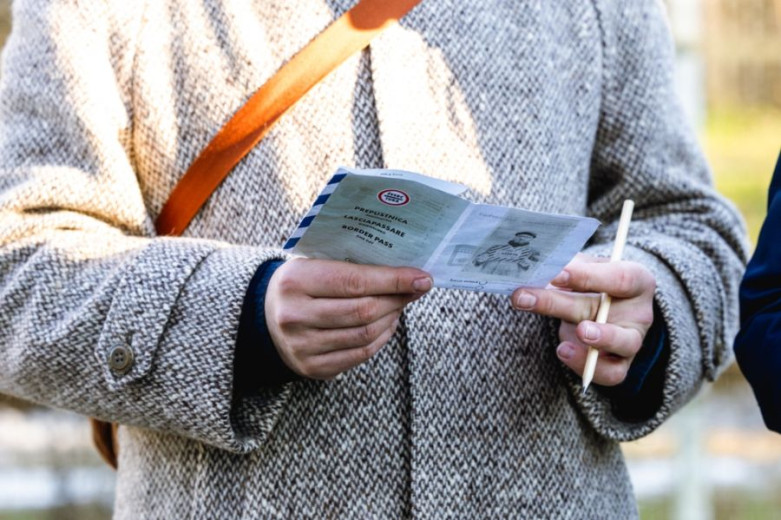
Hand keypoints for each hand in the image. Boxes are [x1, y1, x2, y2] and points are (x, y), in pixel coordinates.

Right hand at [265, 258, 432, 379]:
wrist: (265, 317)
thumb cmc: (301, 283)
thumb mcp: (315, 263)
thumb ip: (353, 265)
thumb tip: (406, 271)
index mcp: (295, 281)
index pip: (354, 281)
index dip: (393, 280)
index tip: (422, 278)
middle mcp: (295, 315)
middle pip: (363, 311)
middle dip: (397, 299)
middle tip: (415, 289)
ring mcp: (302, 346)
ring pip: (364, 335)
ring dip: (392, 318)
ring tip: (400, 305)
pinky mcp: (311, 367)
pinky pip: (359, 355)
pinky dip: (381, 338)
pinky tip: (387, 323)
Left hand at [511, 253, 655, 385]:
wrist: (603, 311)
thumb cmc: (592, 283)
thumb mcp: (584, 268)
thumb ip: (569, 267)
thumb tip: (540, 267)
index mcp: (636, 280)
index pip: (619, 277)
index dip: (586, 276)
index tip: (554, 274)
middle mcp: (639, 311)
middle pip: (601, 308)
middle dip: (556, 302)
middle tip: (523, 297)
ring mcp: (633, 340)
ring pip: (620, 342)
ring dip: (596, 338)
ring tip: (568, 339)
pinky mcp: (621, 365)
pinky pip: (610, 373)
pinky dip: (585, 364)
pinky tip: (563, 351)